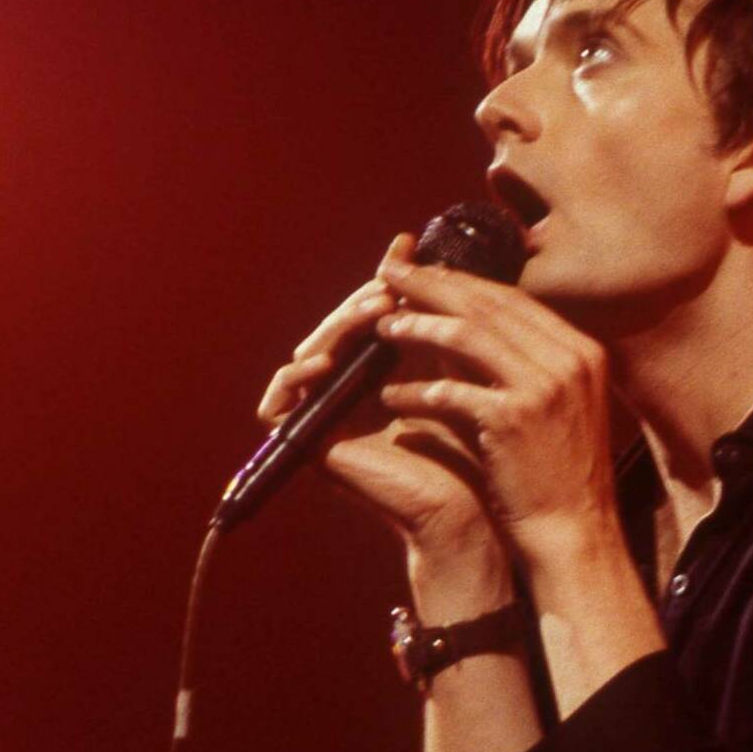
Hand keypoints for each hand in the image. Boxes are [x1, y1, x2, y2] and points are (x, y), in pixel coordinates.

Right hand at [254, 234, 498, 563]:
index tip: (406, 246)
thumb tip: (425, 246)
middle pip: (336, 329)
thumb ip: (438, 312)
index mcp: (383, 369)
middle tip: (389, 286)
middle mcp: (350, 389)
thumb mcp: (455, 360)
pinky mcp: (309, 443)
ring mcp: (327, 415)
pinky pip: (278, 402)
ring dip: (336, 328)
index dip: (383, 280)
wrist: (474, 504)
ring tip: (372, 312)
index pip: (368, 311)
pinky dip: (296, 377)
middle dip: (361, 302)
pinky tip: (327, 361)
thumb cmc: (474, 437)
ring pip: (309, 355)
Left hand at [370, 253, 622, 562]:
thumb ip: (518, 366)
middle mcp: (569, 359)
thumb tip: (461, 331)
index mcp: (580, 351)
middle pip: (488, 305)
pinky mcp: (514, 420)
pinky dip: (416, 391)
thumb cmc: (557, 476)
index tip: (423, 275)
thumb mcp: (551, 407)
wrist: (575, 533)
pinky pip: (451, 392)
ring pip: (468, 336)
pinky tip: (388, 394)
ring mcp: (544, 387)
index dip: (462, 282)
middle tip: (388, 275)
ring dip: (418, 326)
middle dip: (432, 285)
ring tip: (381, 325)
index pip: (512, 300)